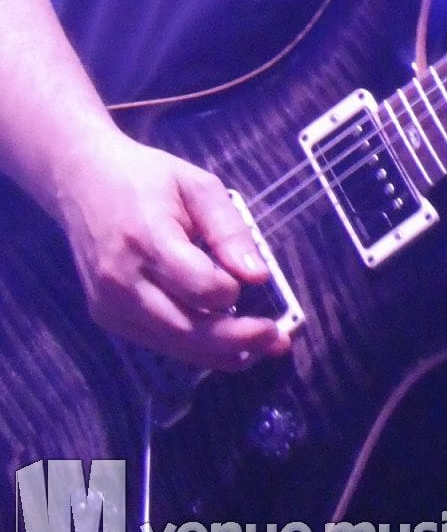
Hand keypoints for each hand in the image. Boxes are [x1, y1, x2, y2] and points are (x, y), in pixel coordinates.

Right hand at [52, 127, 290, 371]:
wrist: (82, 181)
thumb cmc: (147, 179)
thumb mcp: (197, 185)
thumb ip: (229, 229)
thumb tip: (258, 276)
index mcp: (147, 238)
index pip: (199, 286)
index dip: (231, 289)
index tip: (255, 280)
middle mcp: (122, 279)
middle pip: (186, 327)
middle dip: (237, 339)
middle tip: (278, 339)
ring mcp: (109, 303)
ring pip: (172, 344)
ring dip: (219, 352)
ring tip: (260, 348)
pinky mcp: (106, 316)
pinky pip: (157, 340)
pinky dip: (192, 345)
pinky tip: (223, 341)